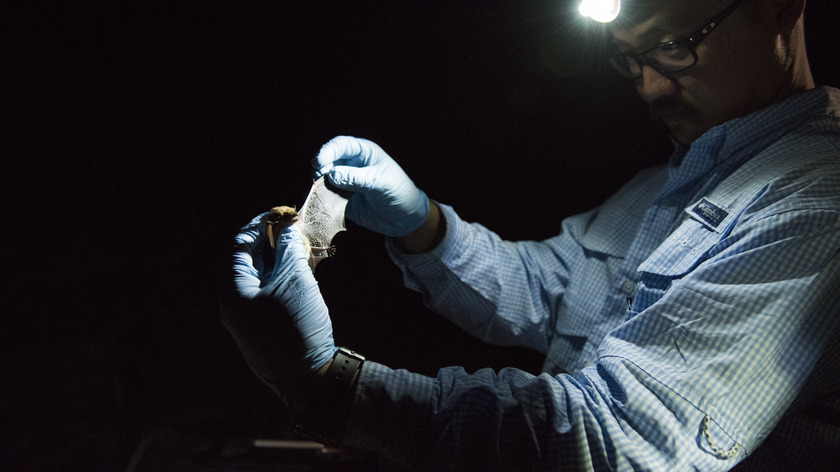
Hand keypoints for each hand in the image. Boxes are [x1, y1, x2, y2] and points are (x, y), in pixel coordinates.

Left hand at [219, 212, 336, 399]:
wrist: (308, 379)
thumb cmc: (297, 327)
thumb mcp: (295, 281)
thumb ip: (288, 250)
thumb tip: (287, 229)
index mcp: (233, 291)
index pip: (239, 244)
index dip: (261, 224)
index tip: (283, 214)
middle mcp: (232, 305)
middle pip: (248, 262)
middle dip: (272, 243)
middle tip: (295, 231)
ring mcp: (244, 321)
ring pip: (259, 280)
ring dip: (279, 262)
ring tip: (303, 251)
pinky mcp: (259, 332)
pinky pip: (265, 297)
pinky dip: (281, 281)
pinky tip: (301, 277)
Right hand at [313, 136, 429, 236]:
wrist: (404, 217)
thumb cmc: (398, 192)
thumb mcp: (381, 183)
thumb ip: (357, 178)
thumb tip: (332, 175)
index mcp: (363, 153)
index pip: (341, 146)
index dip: (328, 151)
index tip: (319, 161)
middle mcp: (350, 164)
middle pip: (327, 160)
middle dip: (319, 168)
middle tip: (317, 177)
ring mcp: (344, 181)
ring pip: (323, 178)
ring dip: (317, 184)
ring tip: (318, 192)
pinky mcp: (341, 198)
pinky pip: (326, 196)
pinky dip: (320, 199)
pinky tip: (317, 203)